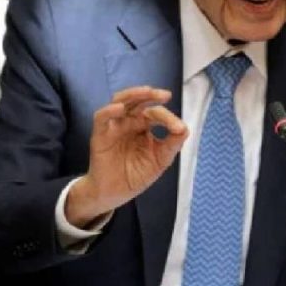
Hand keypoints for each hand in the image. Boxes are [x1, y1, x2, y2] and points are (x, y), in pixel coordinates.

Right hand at [65, 86, 187, 225]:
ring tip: (146, 92)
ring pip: (119, 101)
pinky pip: (101, 117)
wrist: (116, 194)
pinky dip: (109, 111)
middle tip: (165, 95)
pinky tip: (119, 108)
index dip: (168, 118)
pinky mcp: (100, 135)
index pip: (155, 113)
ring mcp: (114, 126)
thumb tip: (185, 128)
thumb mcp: (160, 160)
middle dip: (151, 95)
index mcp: (144, 126)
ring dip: (133, 95)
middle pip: (138, 101)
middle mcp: (128, 122)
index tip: (179, 129)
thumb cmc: (136, 175)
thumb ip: (172, 144)